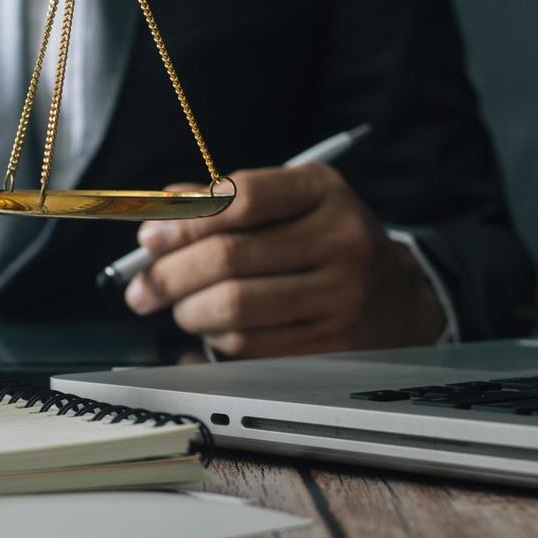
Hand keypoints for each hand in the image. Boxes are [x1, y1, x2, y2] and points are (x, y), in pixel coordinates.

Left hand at [123, 164, 443, 358]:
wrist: (396, 296)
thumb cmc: (324, 239)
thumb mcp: (290, 200)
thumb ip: (226, 199)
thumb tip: (161, 209)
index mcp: (322, 191)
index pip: (242, 199)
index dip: (184, 219)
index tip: (148, 237)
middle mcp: (339, 240)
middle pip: (229, 258)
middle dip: (169, 275)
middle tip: (140, 287)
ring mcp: (341, 296)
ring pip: (234, 307)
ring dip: (188, 311)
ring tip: (177, 307)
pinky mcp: (333, 344)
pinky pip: (251, 345)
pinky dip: (217, 338)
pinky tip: (212, 327)